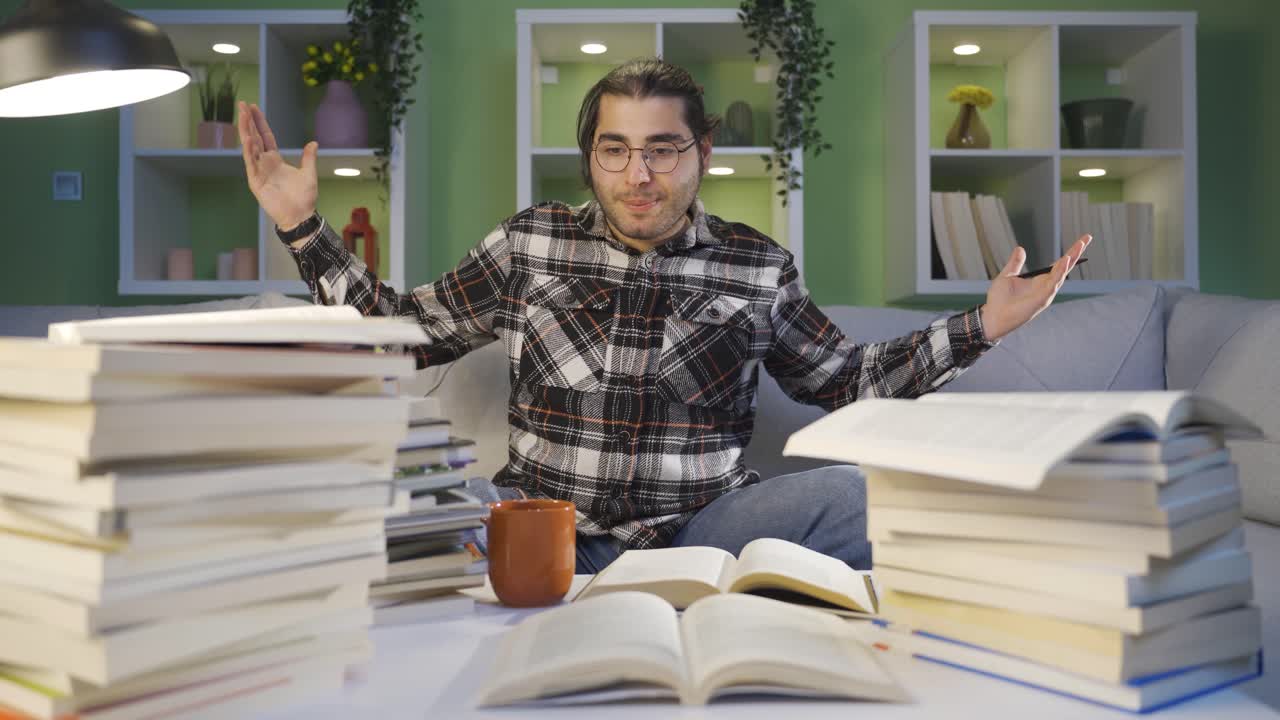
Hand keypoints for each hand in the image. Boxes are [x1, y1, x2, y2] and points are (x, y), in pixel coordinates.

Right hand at [237, 101, 317, 230]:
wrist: (301, 216)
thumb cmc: (304, 198)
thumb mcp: (309, 173)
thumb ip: (309, 158)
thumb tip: (313, 143)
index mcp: (275, 160)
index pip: (265, 136)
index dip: (260, 122)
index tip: (254, 107)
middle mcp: (265, 163)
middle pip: (254, 137)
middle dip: (248, 121)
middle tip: (242, 105)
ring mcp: (259, 171)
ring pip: (250, 148)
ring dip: (246, 132)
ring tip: (242, 116)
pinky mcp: (256, 182)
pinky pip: (251, 164)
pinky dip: (249, 152)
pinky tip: (247, 140)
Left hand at [980, 234, 1090, 340]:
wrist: (992, 316)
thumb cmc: (999, 300)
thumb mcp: (1007, 275)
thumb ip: (1015, 263)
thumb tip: (1020, 248)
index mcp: (1040, 280)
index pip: (1058, 264)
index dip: (1070, 252)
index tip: (1082, 240)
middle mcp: (1046, 286)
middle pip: (1065, 267)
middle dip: (1076, 252)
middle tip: (1087, 237)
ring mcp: (1045, 293)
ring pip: (1061, 274)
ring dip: (1070, 260)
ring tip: (1079, 245)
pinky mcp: (1041, 299)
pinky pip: (1053, 284)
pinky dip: (1059, 273)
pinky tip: (1065, 261)